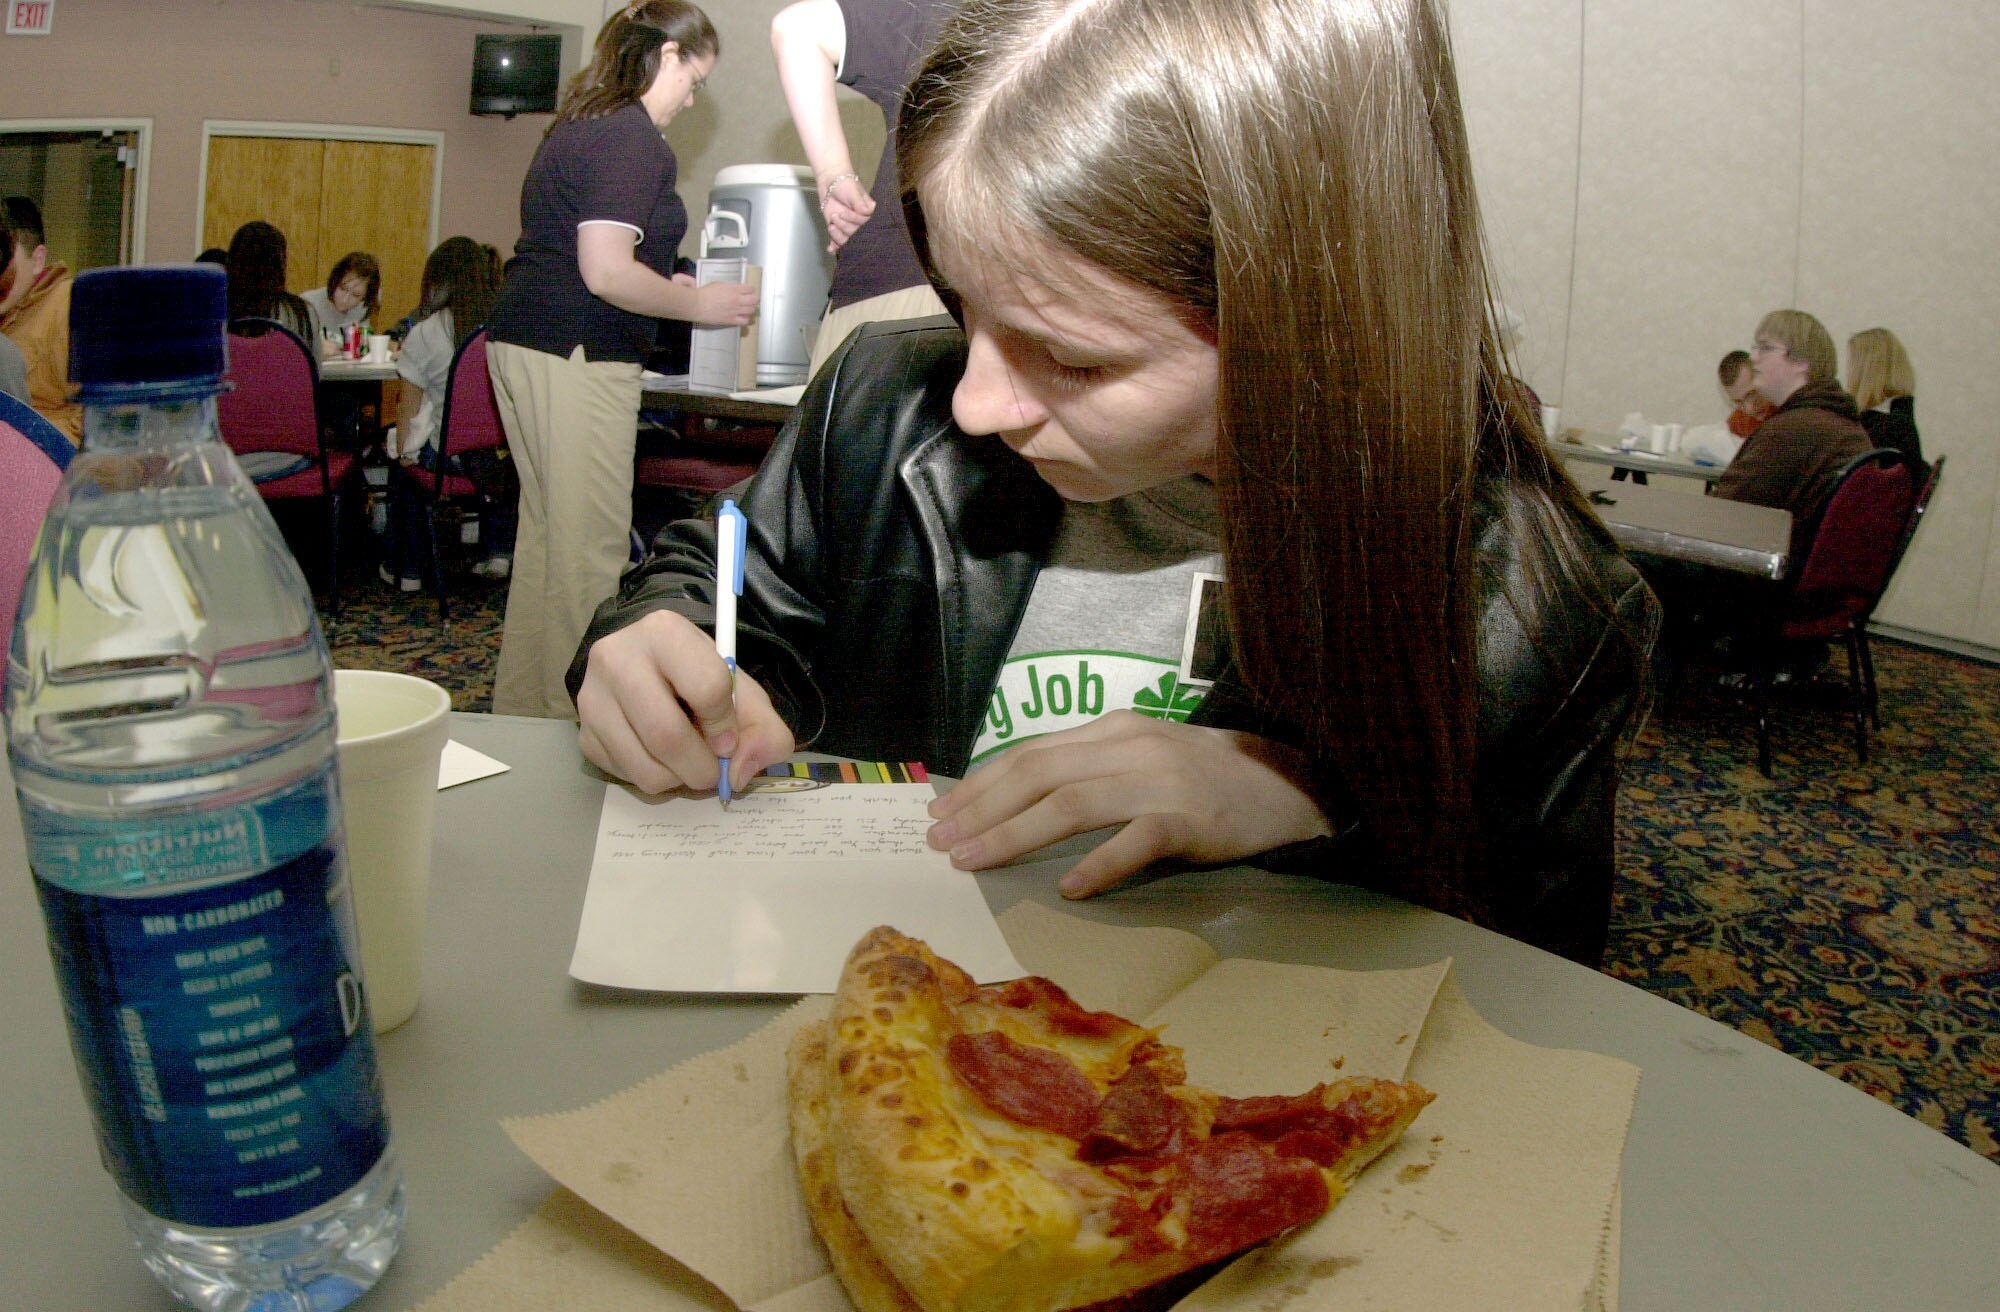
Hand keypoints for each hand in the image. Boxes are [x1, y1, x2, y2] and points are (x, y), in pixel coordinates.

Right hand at [576, 609, 795, 795]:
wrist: (647, 667)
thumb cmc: (698, 676)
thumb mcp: (742, 691)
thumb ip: (763, 729)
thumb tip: (739, 773)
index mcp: (665, 632)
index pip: (707, 688)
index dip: (726, 726)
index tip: (728, 738)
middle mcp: (617, 657)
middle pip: (667, 735)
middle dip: (701, 767)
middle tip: (712, 772)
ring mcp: (592, 697)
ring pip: (644, 766)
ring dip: (677, 779)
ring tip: (687, 761)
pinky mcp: (583, 732)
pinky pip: (625, 775)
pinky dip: (653, 779)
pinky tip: (659, 756)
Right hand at [691, 278, 759, 325]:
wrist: (697, 304)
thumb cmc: (705, 293)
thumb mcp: (719, 284)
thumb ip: (730, 287)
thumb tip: (735, 289)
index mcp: (734, 289)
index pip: (751, 289)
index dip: (751, 290)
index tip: (749, 291)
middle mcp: (737, 300)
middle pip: (754, 300)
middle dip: (754, 300)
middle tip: (751, 300)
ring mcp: (735, 310)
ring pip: (751, 311)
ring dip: (750, 309)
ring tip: (747, 309)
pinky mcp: (731, 320)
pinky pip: (744, 321)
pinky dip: (745, 319)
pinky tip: (742, 317)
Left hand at [820, 174, 874, 252]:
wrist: (830, 180)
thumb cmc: (845, 183)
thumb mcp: (854, 192)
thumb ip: (860, 204)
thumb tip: (868, 213)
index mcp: (868, 214)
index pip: (865, 225)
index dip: (854, 220)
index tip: (843, 212)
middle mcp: (860, 223)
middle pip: (856, 234)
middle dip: (844, 227)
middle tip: (836, 215)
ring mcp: (849, 227)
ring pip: (846, 240)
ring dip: (837, 235)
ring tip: (832, 224)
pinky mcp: (838, 229)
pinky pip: (837, 242)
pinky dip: (834, 247)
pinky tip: (831, 248)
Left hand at [924, 712, 1331, 896]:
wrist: (1289, 783)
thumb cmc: (1207, 776)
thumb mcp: (1144, 754)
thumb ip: (1091, 768)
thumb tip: (1020, 798)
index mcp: (1113, 729)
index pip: (1031, 752)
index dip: (981, 782)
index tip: (944, 811)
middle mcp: (1129, 746)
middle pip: (1038, 773)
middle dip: (981, 808)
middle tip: (942, 842)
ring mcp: (1159, 781)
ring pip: (1071, 804)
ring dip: (1015, 834)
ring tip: (976, 861)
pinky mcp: (1189, 819)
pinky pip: (1134, 841)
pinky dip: (1098, 864)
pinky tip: (1069, 888)